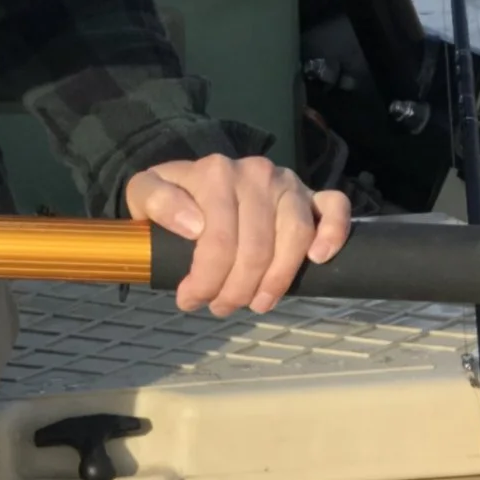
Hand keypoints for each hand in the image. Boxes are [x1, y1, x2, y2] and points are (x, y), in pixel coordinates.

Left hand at [124, 153, 352, 314]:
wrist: (196, 179)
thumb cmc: (172, 195)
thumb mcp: (144, 192)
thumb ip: (156, 200)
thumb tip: (193, 226)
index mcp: (216, 172)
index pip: (219, 238)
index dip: (206, 278)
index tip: (190, 300)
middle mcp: (256, 173)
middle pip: (257, 247)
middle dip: (237, 289)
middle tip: (221, 307)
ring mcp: (287, 183)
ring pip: (295, 238)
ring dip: (277, 280)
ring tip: (256, 303)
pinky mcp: (311, 193)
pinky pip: (334, 208)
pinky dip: (333, 233)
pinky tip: (318, 260)